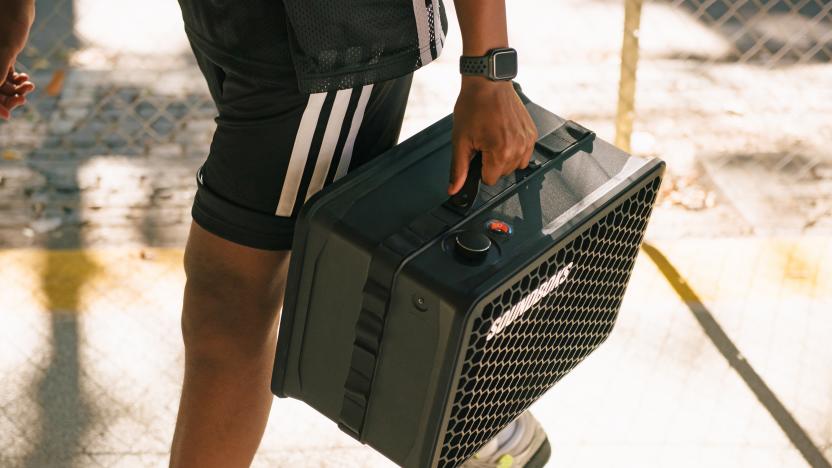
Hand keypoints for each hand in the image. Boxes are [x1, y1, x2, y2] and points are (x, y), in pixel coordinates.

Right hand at [0, 0, 35, 119]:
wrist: (16, 8)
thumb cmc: (10, 25)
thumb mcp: (6, 48)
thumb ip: (0, 68)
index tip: (8, 115)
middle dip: (7, 98)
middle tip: (24, 99)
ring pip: (1, 86)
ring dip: (15, 90)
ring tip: (29, 86)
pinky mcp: (2, 58)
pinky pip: (7, 77)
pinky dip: (17, 82)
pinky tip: (27, 81)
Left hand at [449, 78, 537, 194]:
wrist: (488, 82)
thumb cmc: (474, 105)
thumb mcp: (460, 140)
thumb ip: (458, 168)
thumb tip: (454, 189)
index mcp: (500, 152)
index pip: (490, 180)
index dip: (479, 169)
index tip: (477, 154)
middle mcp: (518, 147)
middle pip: (502, 173)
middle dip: (491, 162)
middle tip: (483, 141)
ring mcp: (527, 140)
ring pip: (515, 165)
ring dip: (503, 157)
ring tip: (493, 137)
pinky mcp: (532, 133)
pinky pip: (524, 153)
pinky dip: (514, 149)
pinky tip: (503, 135)